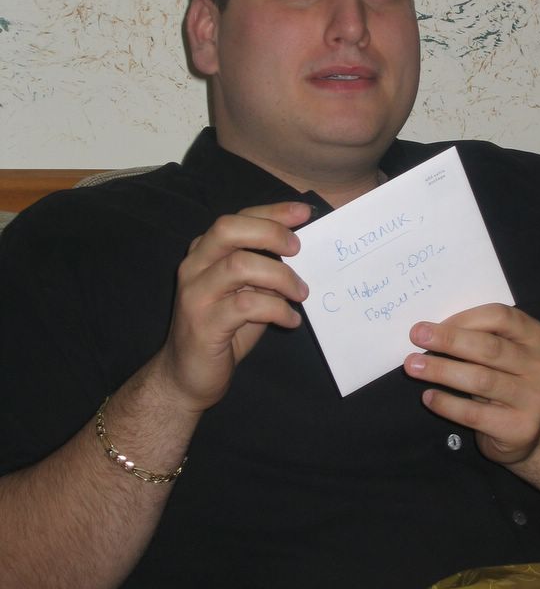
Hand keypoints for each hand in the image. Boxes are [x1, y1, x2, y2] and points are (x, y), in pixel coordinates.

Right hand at [159, 201, 311, 411]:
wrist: (186, 376)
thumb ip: (263, 271)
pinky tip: (291, 320)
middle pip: (229, 230)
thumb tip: (300, 251)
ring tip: (301, 293)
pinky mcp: (203, 324)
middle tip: (298, 249)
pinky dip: (277, 309)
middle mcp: (194, 267)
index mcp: (204, 253)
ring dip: (280, 277)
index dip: (272, 212)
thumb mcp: (246, 293)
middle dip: (270, 232)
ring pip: (239, 266)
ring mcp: (195, 294)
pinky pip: (246, 306)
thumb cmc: (223, 330)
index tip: (304, 212)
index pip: (238, 219)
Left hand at [403, 303, 539, 465]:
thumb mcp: (505, 354)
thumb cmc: (508, 380)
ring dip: (441, 370)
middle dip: (448, 340)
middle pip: (489, 347)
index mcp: (537, 337)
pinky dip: (447, 404)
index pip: (500, 317)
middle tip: (416, 336)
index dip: (464, 318)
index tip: (434, 324)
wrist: (533, 430)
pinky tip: (428, 397)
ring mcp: (534, 399)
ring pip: (480, 379)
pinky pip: (474, 414)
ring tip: (413, 366)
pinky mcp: (518, 428)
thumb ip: (481, 338)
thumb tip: (432, 330)